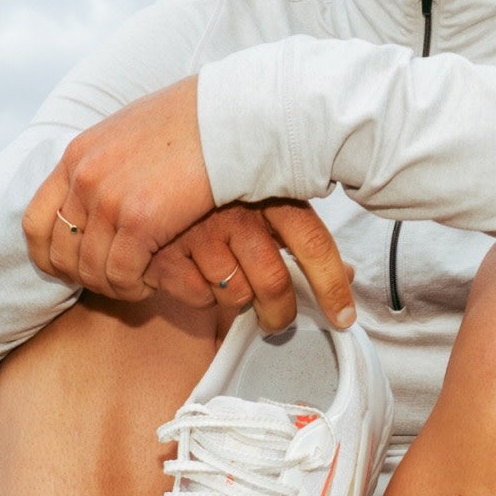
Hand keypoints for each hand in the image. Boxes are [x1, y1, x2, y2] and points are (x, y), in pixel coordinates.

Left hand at [23, 78, 214, 298]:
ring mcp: (108, 199)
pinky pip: (121, 274)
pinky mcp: (139, 220)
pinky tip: (151, 281)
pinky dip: (133, 287)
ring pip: (90, 269)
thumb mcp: (130, 132)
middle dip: (82, 277)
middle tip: (110, 281)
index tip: (70, 268)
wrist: (230, 117)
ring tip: (136, 282)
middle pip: (60, 252)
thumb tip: (94, 185)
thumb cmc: (192, 123)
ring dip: (112, 285)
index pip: (34, 221)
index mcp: (77, 155)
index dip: (47, 255)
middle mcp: (84, 178)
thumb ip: (105, 160)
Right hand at [147, 202, 356, 332]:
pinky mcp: (167, 252)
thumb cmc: (216, 194)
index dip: (332, 287)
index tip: (343, 319)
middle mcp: (238, 210)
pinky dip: (198, 295)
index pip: (314, 243)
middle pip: (274, 282)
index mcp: (271, 194)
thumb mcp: (263, 202)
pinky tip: (191, 271)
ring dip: (233, 299)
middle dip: (279, 315)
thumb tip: (351, 274)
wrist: (143, 172)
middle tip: (276, 323)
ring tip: (221, 278)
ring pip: (236, 295)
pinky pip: (198, 296)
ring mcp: (201, 231)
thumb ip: (300, 238)